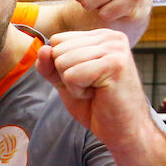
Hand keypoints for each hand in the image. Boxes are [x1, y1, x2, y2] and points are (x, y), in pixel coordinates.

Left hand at [36, 29, 151, 147]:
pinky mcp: (114, 63)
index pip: (57, 40)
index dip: (60, 65)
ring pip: (62, 62)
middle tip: (91, 86)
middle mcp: (110, 37)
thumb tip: (43, 49)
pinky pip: (71, 75)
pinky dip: (78, 91)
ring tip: (96, 89)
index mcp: (100, 36)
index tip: (84, 77)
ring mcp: (114, 48)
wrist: (122, 129)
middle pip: (58, 49)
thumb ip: (49, 65)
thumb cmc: (96, 105)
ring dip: (73, 84)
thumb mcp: (64, 81)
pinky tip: (98, 93)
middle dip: (66, 75)